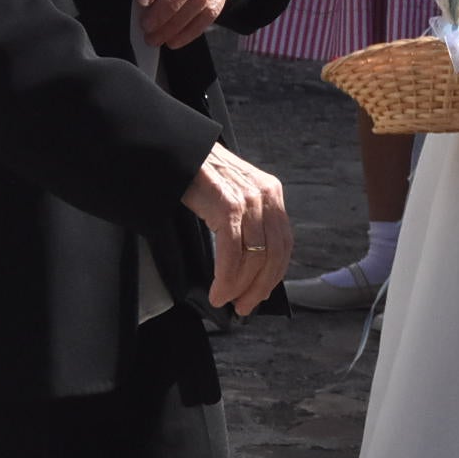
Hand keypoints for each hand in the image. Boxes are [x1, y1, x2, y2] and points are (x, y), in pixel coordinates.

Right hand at [183, 140, 290, 315]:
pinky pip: (232, 251)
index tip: (261, 293)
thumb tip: (245, 265)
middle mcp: (266, 195)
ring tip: (228, 300)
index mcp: (271, 193)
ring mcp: (249, 199)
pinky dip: (226, 277)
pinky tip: (218, 290)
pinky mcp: (228, 205)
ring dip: (241, 286)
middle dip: (261, 286)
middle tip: (245, 306)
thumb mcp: (231, 194)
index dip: (274, 274)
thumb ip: (244, 222)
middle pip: (275, 254)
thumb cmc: (197, 175)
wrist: (175, 150)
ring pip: (255, 256)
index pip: (283, 243)